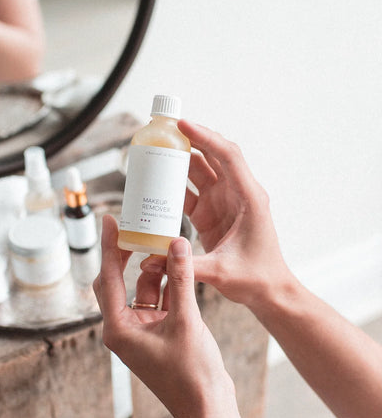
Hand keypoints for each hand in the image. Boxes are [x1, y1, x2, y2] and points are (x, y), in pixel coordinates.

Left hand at [93, 215, 232, 417]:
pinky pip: (156, 301)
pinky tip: (178, 266)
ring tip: (167, 245)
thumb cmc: (192, 374)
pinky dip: (166, 285)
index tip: (110, 220)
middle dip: (128, 255)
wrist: (208, 410)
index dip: (110, 246)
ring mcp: (140, 332)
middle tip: (135, 227)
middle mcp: (123, 329)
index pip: (108, 278)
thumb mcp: (186, 321)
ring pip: (140, 290)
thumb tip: (176, 243)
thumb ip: (180, 280)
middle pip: (117, 281)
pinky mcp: (158, 334)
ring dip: (153, 270)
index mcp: (118, 329)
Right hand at [142, 121, 292, 308]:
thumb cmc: (256, 279)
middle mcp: (237, 194)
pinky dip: (175, 184)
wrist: (268, 292)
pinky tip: (156, 181)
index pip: (227, 156)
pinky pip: (192, 191)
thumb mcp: (221, 272)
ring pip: (201, 170)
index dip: (205, 137)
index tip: (182, 125)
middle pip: (213, 155)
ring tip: (156, 150)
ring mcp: (224, 202)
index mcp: (249, 198)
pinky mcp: (212, 213)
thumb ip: (185, 265)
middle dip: (190, 140)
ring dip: (181, 159)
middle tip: (163, 131)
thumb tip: (149, 262)